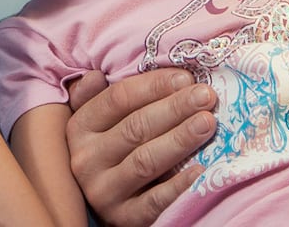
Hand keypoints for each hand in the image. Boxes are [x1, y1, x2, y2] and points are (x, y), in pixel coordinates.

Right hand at [63, 67, 216, 226]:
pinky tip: (201, 170)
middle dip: (175, 108)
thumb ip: (96, 97)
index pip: (118, 99)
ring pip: (145, 161)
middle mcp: (86, 160)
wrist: (106, 204)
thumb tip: (95, 75)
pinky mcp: (123, 218)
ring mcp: (103, 191)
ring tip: (208, 122)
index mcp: (80, 129)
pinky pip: (155, 200)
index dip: (154, 86)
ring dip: (180, 139)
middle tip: (206, 96)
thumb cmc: (108, 152)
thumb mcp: (96, 122)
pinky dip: (178, 185)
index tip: (186, 77)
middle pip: (135, 127)